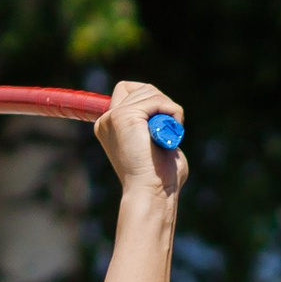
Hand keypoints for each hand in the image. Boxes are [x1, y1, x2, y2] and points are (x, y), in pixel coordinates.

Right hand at [95, 79, 186, 197]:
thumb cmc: (160, 178)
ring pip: (148, 92)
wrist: (153, 193)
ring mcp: (113, 117)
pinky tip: (173, 130)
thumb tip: (170, 115)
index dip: (150, 100)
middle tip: (172, 127)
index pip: (127, 91)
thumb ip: (155, 126)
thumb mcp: (156, 145)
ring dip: (168, 109)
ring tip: (171, 134)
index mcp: (110, 127)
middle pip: (139, 88)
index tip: (165, 121)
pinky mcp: (124, 116)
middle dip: (161, 103)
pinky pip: (155, 100)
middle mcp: (107, 120)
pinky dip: (171, 111)